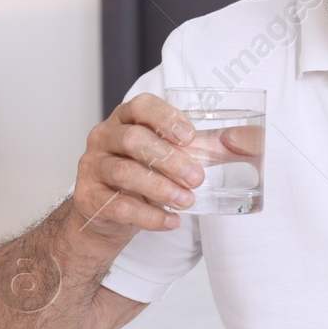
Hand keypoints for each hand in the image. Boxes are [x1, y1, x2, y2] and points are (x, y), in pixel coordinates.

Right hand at [71, 93, 204, 243]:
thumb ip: (203, 148)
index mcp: (125, 118)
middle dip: (168, 159)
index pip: (141, 106)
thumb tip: (240, 142)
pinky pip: (118, 206)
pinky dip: (148, 216)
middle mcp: (104, 137)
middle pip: (133, 139)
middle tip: (196, 178)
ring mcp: (92, 166)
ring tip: (186, 201)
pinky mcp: (87, 197)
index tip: (190, 137)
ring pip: (124, 173)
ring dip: (160, 188)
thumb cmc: (142, 176)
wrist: (107, 215)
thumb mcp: (170, 156)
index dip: (165, 118)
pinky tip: (170, 222)